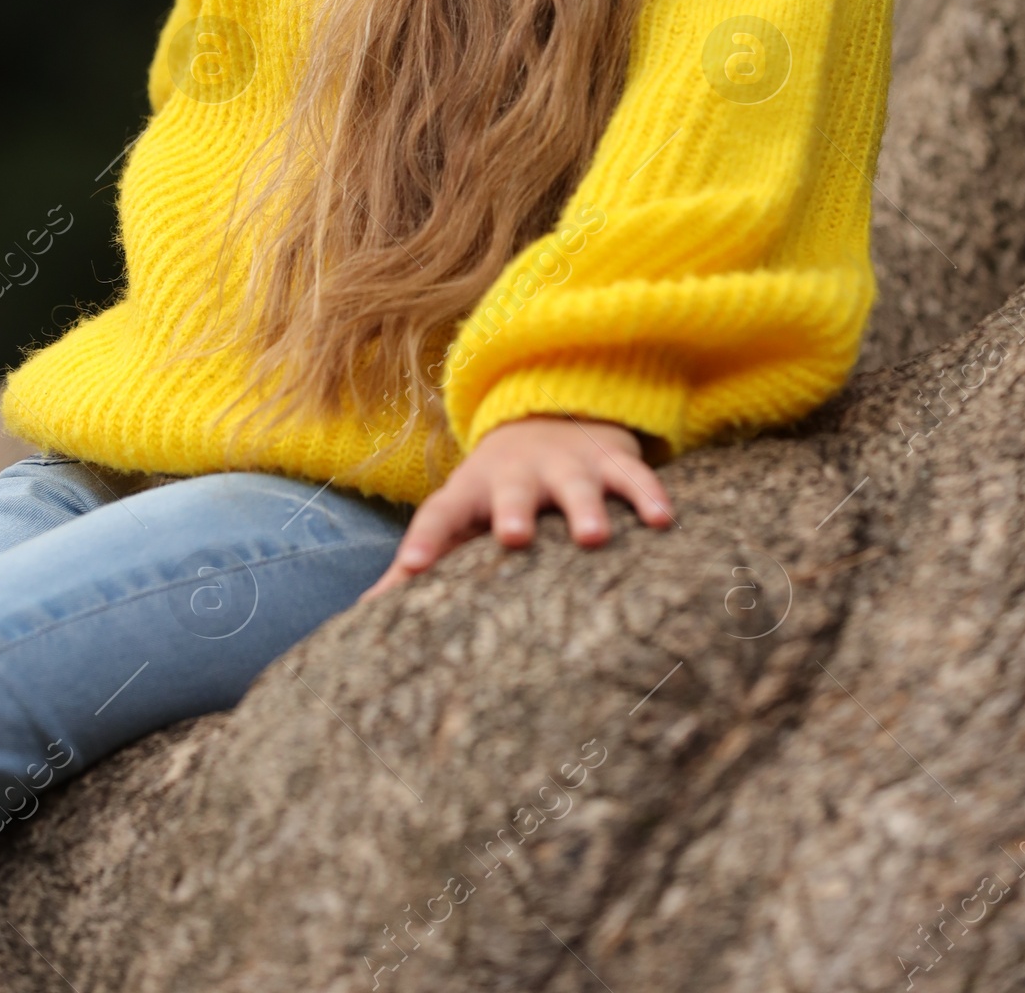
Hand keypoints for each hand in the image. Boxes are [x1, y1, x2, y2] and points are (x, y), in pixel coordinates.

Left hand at [357, 413, 673, 599]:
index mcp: (475, 492)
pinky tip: (662, 521)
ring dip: (584, 509)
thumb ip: (421, 557)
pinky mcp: (612, 461)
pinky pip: (633, 478)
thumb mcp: (458, 512)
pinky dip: (647, 497)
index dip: (424, 538)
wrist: (551, 413)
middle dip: (514, 512)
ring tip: (592, 537)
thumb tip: (362, 611)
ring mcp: (569, 466)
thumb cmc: (496, 488)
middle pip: (514, 492)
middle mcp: (521, 476)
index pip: (442, 512)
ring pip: (578, 485)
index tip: (408, 568)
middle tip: (513, 537)